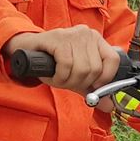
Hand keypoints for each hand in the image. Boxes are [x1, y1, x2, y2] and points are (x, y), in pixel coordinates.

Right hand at [5, 28, 120, 96]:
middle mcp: (87, 34)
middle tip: (67, 82)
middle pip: (95, 69)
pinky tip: (52, 76)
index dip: (103, 79)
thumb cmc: (54, 63)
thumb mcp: (76, 78)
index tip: (91, 86)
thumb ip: (93, 91)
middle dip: (79, 83)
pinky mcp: (58, 38)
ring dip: (67, 81)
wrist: (26, 51)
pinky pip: (66, 65)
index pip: (112, 60)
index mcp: (96, 40)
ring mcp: (73, 34)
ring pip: (81, 69)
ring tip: (58, 78)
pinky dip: (59, 77)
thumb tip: (109, 106)